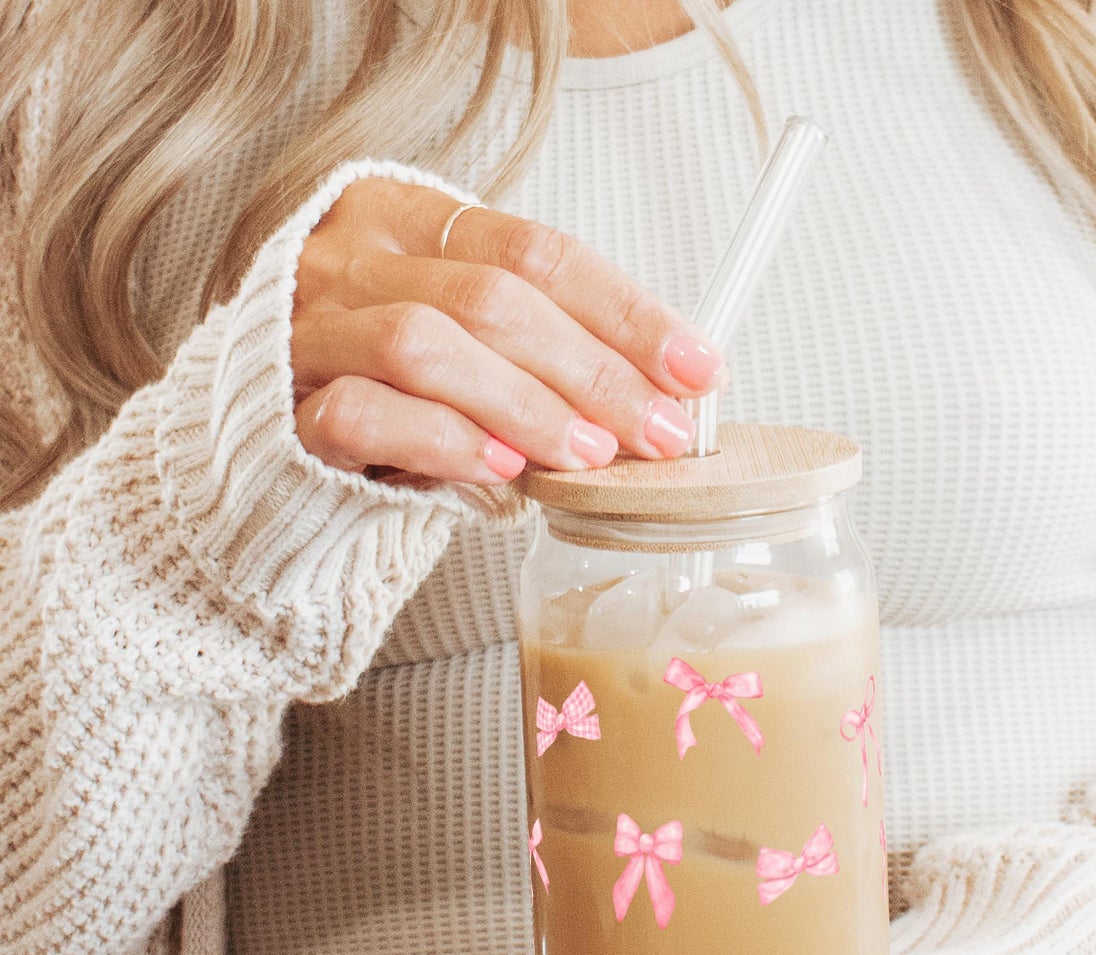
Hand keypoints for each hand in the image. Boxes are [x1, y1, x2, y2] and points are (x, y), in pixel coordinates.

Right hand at [291, 178, 725, 492]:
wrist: (271, 435)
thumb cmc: (396, 385)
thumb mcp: (473, 338)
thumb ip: (548, 341)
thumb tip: (669, 386)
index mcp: (407, 216)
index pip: (537, 250)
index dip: (626, 311)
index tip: (696, 367)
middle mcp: (353, 256)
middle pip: (492, 296)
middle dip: (593, 369)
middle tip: (656, 431)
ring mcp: (310, 329)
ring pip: (426, 345)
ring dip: (527, 403)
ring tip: (588, 454)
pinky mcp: (284, 407)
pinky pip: (363, 412)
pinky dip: (445, 440)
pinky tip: (503, 468)